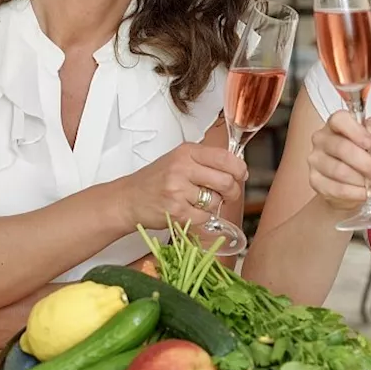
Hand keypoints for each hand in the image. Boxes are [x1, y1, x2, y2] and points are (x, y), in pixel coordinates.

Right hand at [117, 142, 247, 230]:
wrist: (128, 199)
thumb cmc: (156, 180)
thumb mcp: (179, 160)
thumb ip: (205, 161)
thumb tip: (238, 168)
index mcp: (186, 152)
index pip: (225, 157)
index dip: (239, 168)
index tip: (241, 175)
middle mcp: (182, 168)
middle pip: (226, 181)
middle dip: (233, 191)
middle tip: (228, 194)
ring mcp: (178, 190)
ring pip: (216, 200)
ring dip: (214, 204)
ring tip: (199, 201)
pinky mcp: (176, 211)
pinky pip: (204, 216)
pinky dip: (202, 217)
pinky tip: (190, 211)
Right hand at [307, 111, 370, 211]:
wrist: (355, 183)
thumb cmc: (366, 155)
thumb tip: (370, 131)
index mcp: (336, 124)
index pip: (339, 120)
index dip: (356, 131)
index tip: (370, 144)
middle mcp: (321, 139)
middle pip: (341, 148)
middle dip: (366, 164)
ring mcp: (315, 159)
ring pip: (339, 171)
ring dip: (361, 180)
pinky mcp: (315, 180)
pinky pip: (336, 188)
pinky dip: (355, 193)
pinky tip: (366, 193)